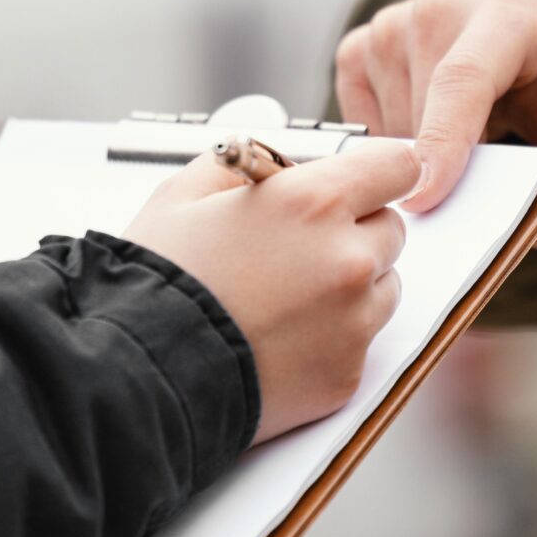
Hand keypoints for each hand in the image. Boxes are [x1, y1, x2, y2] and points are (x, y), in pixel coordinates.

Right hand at [123, 142, 419, 441]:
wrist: (139, 374)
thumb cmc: (155, 285)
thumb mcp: (182, 197)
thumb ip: (238, 164)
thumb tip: (265, 162)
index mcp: (313, 203)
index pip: (397, 166)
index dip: (379, 172)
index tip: (367, 182)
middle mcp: (346, 259)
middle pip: (391, 229)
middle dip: (356, 230)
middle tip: (301, 248)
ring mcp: (352, 321)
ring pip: (384, 286)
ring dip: (353, 285)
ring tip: (288, 297)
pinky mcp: (347, 373)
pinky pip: (361, 341)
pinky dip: (335, 336)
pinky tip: (283, 338)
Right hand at [335, 0, 536, 252]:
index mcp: (511, 12)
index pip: (465, 78)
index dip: (444, 140)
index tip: (427, 199)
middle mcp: (441, 8)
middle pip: (423, 116)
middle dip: (456, 180)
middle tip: (506, 207)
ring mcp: (393, 24)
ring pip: (389, 130)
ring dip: (429, 169)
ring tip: (482, 161)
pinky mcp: (362, 48)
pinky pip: (362, 125)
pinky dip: (394, 152)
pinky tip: (436, 146)